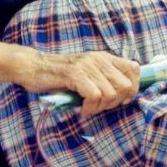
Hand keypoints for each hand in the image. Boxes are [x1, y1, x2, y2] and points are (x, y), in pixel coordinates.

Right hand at [20, 50, 139, 116]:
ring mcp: (87, 66)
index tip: (122, 100)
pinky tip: (82, 109)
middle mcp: (98, 59)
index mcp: (104, 57)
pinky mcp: (75, 74)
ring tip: (88, 108)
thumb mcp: (86, 72)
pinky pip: (95, 96)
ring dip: (101, 107)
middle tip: (100, 107)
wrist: (32, 67)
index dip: (134, 87)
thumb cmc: (59, 75)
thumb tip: (124, 96)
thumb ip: (103, 78)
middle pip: (126, 85)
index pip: (134, 68)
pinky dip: (90, 108)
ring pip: (111, 93)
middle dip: (116, 102)